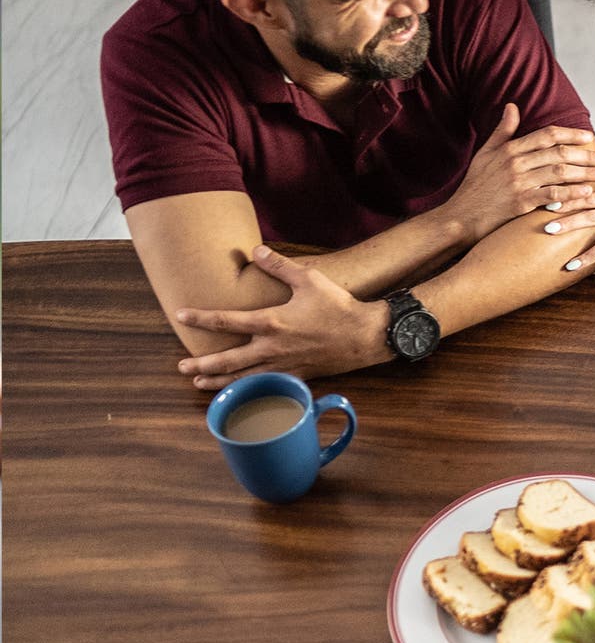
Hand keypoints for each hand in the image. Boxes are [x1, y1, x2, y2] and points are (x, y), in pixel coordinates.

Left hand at [173, 247, 389, 389]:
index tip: (181, 315)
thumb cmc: (339, 307)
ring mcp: (284, 366)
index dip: (200, 318)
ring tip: (199, 383)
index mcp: (272, 323)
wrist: (366, 336)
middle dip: (202, 364)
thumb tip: (256, 250)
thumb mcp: (310, 279)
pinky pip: (267, 386)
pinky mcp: (298, 376)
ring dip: (219, 381)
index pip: (226, 321)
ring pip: (244, 378)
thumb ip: (280, 265)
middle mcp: (272, 348)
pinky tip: (240, 392)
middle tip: (182, 366)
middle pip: (227, 360)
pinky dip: (249, 390)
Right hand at [440, 103, 594, 240]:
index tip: (589, 136)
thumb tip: (512, 106)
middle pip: (558, 152)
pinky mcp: (520, 202)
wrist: (461, 216)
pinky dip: (570, 193)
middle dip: (585, 154)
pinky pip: (551, 195)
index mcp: (509, 149)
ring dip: (584, 172)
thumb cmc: (475, 186)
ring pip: (558, 172)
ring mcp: (518, 182)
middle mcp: (515, 162)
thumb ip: (502, 131)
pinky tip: (586, 193)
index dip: (570, 134)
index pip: (546, 135)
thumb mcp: (485, 154)